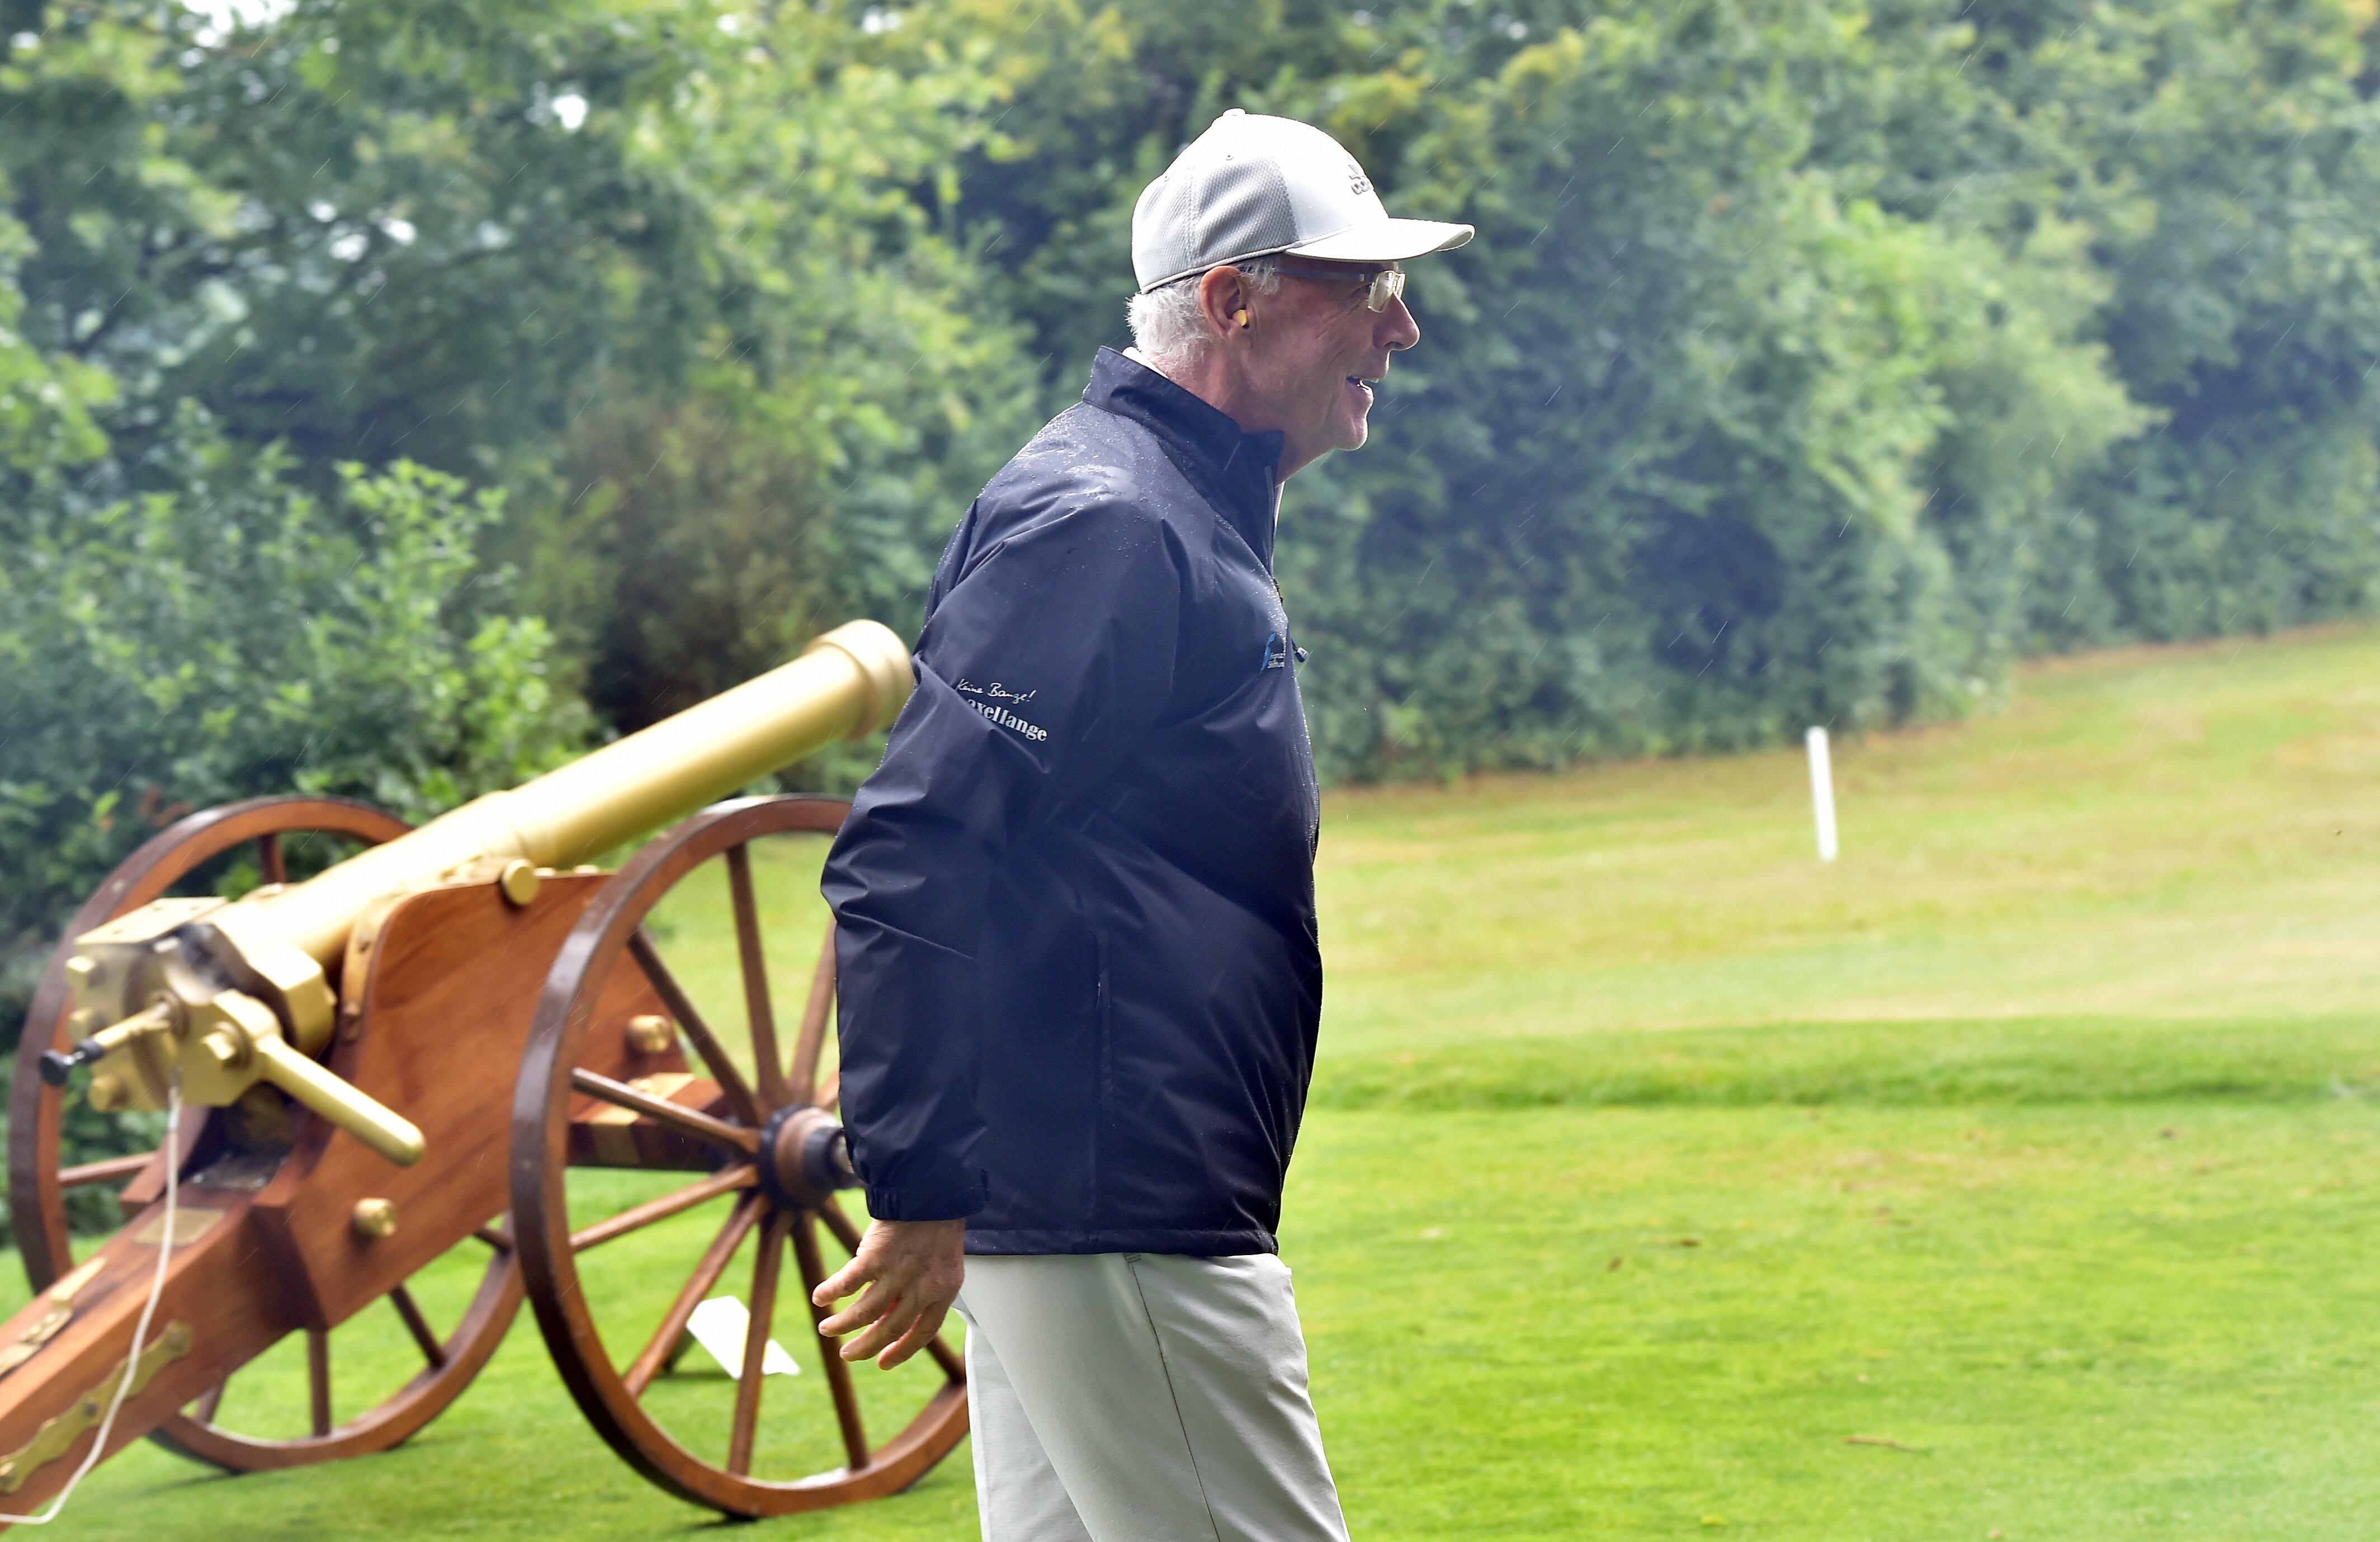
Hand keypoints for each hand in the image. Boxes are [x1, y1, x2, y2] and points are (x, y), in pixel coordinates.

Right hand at [810, 1217, 964, 1368]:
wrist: (930, 1189)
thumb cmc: (936, 1224)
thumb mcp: (942, 1263)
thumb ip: (924, 1290)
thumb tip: (894, 1315)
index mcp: (943, 1291)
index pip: (923, 1332)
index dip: (902, 1351)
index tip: (882, 1363)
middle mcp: (921, 1288)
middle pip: (889, 1329)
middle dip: (865, 1347)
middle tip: (847, 1355)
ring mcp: (897, 1273)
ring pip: (864, 1313)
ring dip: (842, 1325)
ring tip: (827, 1329)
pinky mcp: (874, 1257)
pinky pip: (847, 1283)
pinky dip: (830, 1293)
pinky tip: (819, 1297)